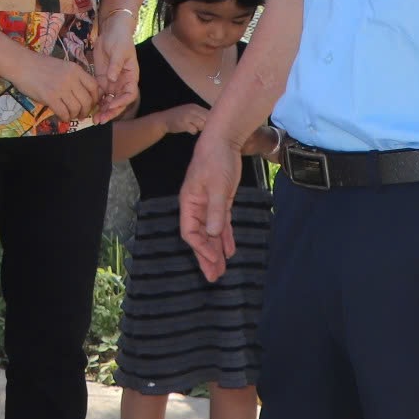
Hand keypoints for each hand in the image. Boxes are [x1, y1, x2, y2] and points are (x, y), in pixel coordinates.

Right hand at [10, 53, 101, 124]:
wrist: (21, 64)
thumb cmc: (40, 65)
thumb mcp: (62, 66)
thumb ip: (74, 77)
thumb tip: (83, 94)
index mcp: (75, 69)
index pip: (94, 86)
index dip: (95, 98)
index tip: (91, 103)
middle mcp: (71, 78)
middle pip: (87, 100)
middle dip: (86, 111)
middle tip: (81, 114)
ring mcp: (61, 88)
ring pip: (77, 108)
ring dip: (75, 115)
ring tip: (70, 115)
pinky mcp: (50, 97)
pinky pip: (64, 113)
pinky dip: (65, 117)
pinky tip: (62, 116)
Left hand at [91, 30, 140, 121]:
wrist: (111, 32)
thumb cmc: (120, 40)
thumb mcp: (119, 51)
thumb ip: (116, 65)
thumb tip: (112, 79)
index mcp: (131, 77)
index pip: (129, 94)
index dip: (121, 102)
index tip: (111, 105)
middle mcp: (122, 83)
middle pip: (118, 101)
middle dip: (110, 112)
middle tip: (100, 119)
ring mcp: (112, 82)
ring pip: (108, 100)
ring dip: (102, 110)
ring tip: (94, 119)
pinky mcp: (102, 80)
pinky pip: (99, 94)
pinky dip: (95, 102)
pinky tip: (88, 107)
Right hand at [160, 102, 209, 137]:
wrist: (163, 120)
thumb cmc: (179, 117)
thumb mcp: (189, 112)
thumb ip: (199, 114)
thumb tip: (214, 122)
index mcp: (195, 106)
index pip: (209, 113)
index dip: (210, 120)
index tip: (207, 125)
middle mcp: (192, 109)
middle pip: (207, 118)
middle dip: (206, 125)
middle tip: (199, 127)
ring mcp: (187, 116)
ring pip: (202, 124)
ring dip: (199, 128)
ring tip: (193, 127)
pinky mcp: (183, 123)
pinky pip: (194, 130)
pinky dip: (193, 131)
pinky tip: (188, 130)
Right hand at [177, 128, 242, 280]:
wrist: (224, 141)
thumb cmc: (215, 160)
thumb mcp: (216, 186)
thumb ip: (215, 211)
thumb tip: (213, 234)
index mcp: (189, 203)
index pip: (190, 232)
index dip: (201, 248)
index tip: (213, 260)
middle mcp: (196, 207)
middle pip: (199, 237)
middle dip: (206, 256)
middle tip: (214, 277)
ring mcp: (208, 205)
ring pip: (211, 233)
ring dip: (216, 251)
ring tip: (221, 270)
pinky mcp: (220, 201)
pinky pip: (221, 224)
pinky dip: (225, 238)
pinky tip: (229, 251)